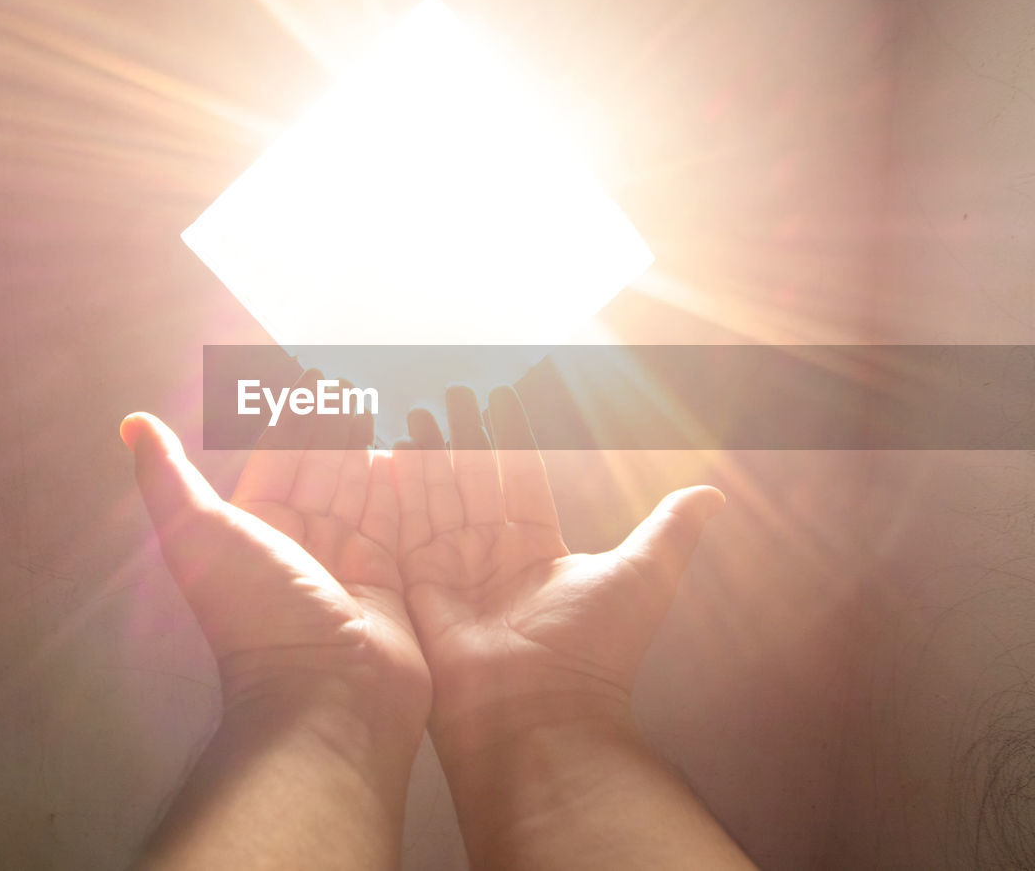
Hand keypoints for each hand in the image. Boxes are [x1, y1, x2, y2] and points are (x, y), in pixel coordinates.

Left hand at [121, 369, 429, 740]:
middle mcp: (297, 546)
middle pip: (320, 473)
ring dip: (369, 452)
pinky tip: (410, 456)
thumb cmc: (258, 610)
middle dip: (335, 430)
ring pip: (359, 493)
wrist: (326, 693)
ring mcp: (345, 564)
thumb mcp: (200, 532)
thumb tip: (132, 422)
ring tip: (384, 409)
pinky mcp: (388, 581)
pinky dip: (401, 489)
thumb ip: (169, 476)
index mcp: (250, 532)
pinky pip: (396, 522)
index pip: (276, 462)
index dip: (293, 422)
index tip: (313, 382)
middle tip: (355, 386)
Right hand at [390, 385, 724, 750]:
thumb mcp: (644, 574)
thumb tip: (713, 494)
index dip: (510, 435)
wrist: (542, 713)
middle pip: (474, 479)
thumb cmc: (597, 649)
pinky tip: (390, 453)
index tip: (500, 395)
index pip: (521, 475)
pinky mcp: (419, 588)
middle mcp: (493, 555)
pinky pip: (405, 530)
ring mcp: (454, 571)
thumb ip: (669, 528)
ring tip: (414, 410)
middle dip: (462, 433)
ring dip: (426, 453)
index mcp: (539, 548)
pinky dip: (398, 492)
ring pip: (437, 497)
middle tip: (450, 390)